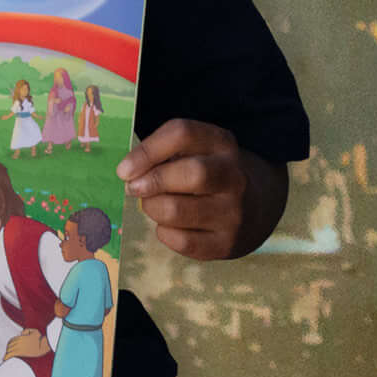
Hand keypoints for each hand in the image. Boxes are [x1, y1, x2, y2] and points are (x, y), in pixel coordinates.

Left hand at [120, 118, 283, 259]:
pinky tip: (170, 226)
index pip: (182, 133)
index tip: (123, 169)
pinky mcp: (228, 243)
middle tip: (133, 188)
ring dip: (152, 207)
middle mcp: (234, 177)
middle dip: (152, 181)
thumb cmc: (204, 173)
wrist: (253, 208)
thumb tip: (129, 174)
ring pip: (177, 210)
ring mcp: (234, 212)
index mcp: (222, 144)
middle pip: (191, 173)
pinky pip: (182, 241)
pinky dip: (164, 232)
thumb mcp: (192, 151)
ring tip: (153, 204)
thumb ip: (160, 153)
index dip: (146, 150)